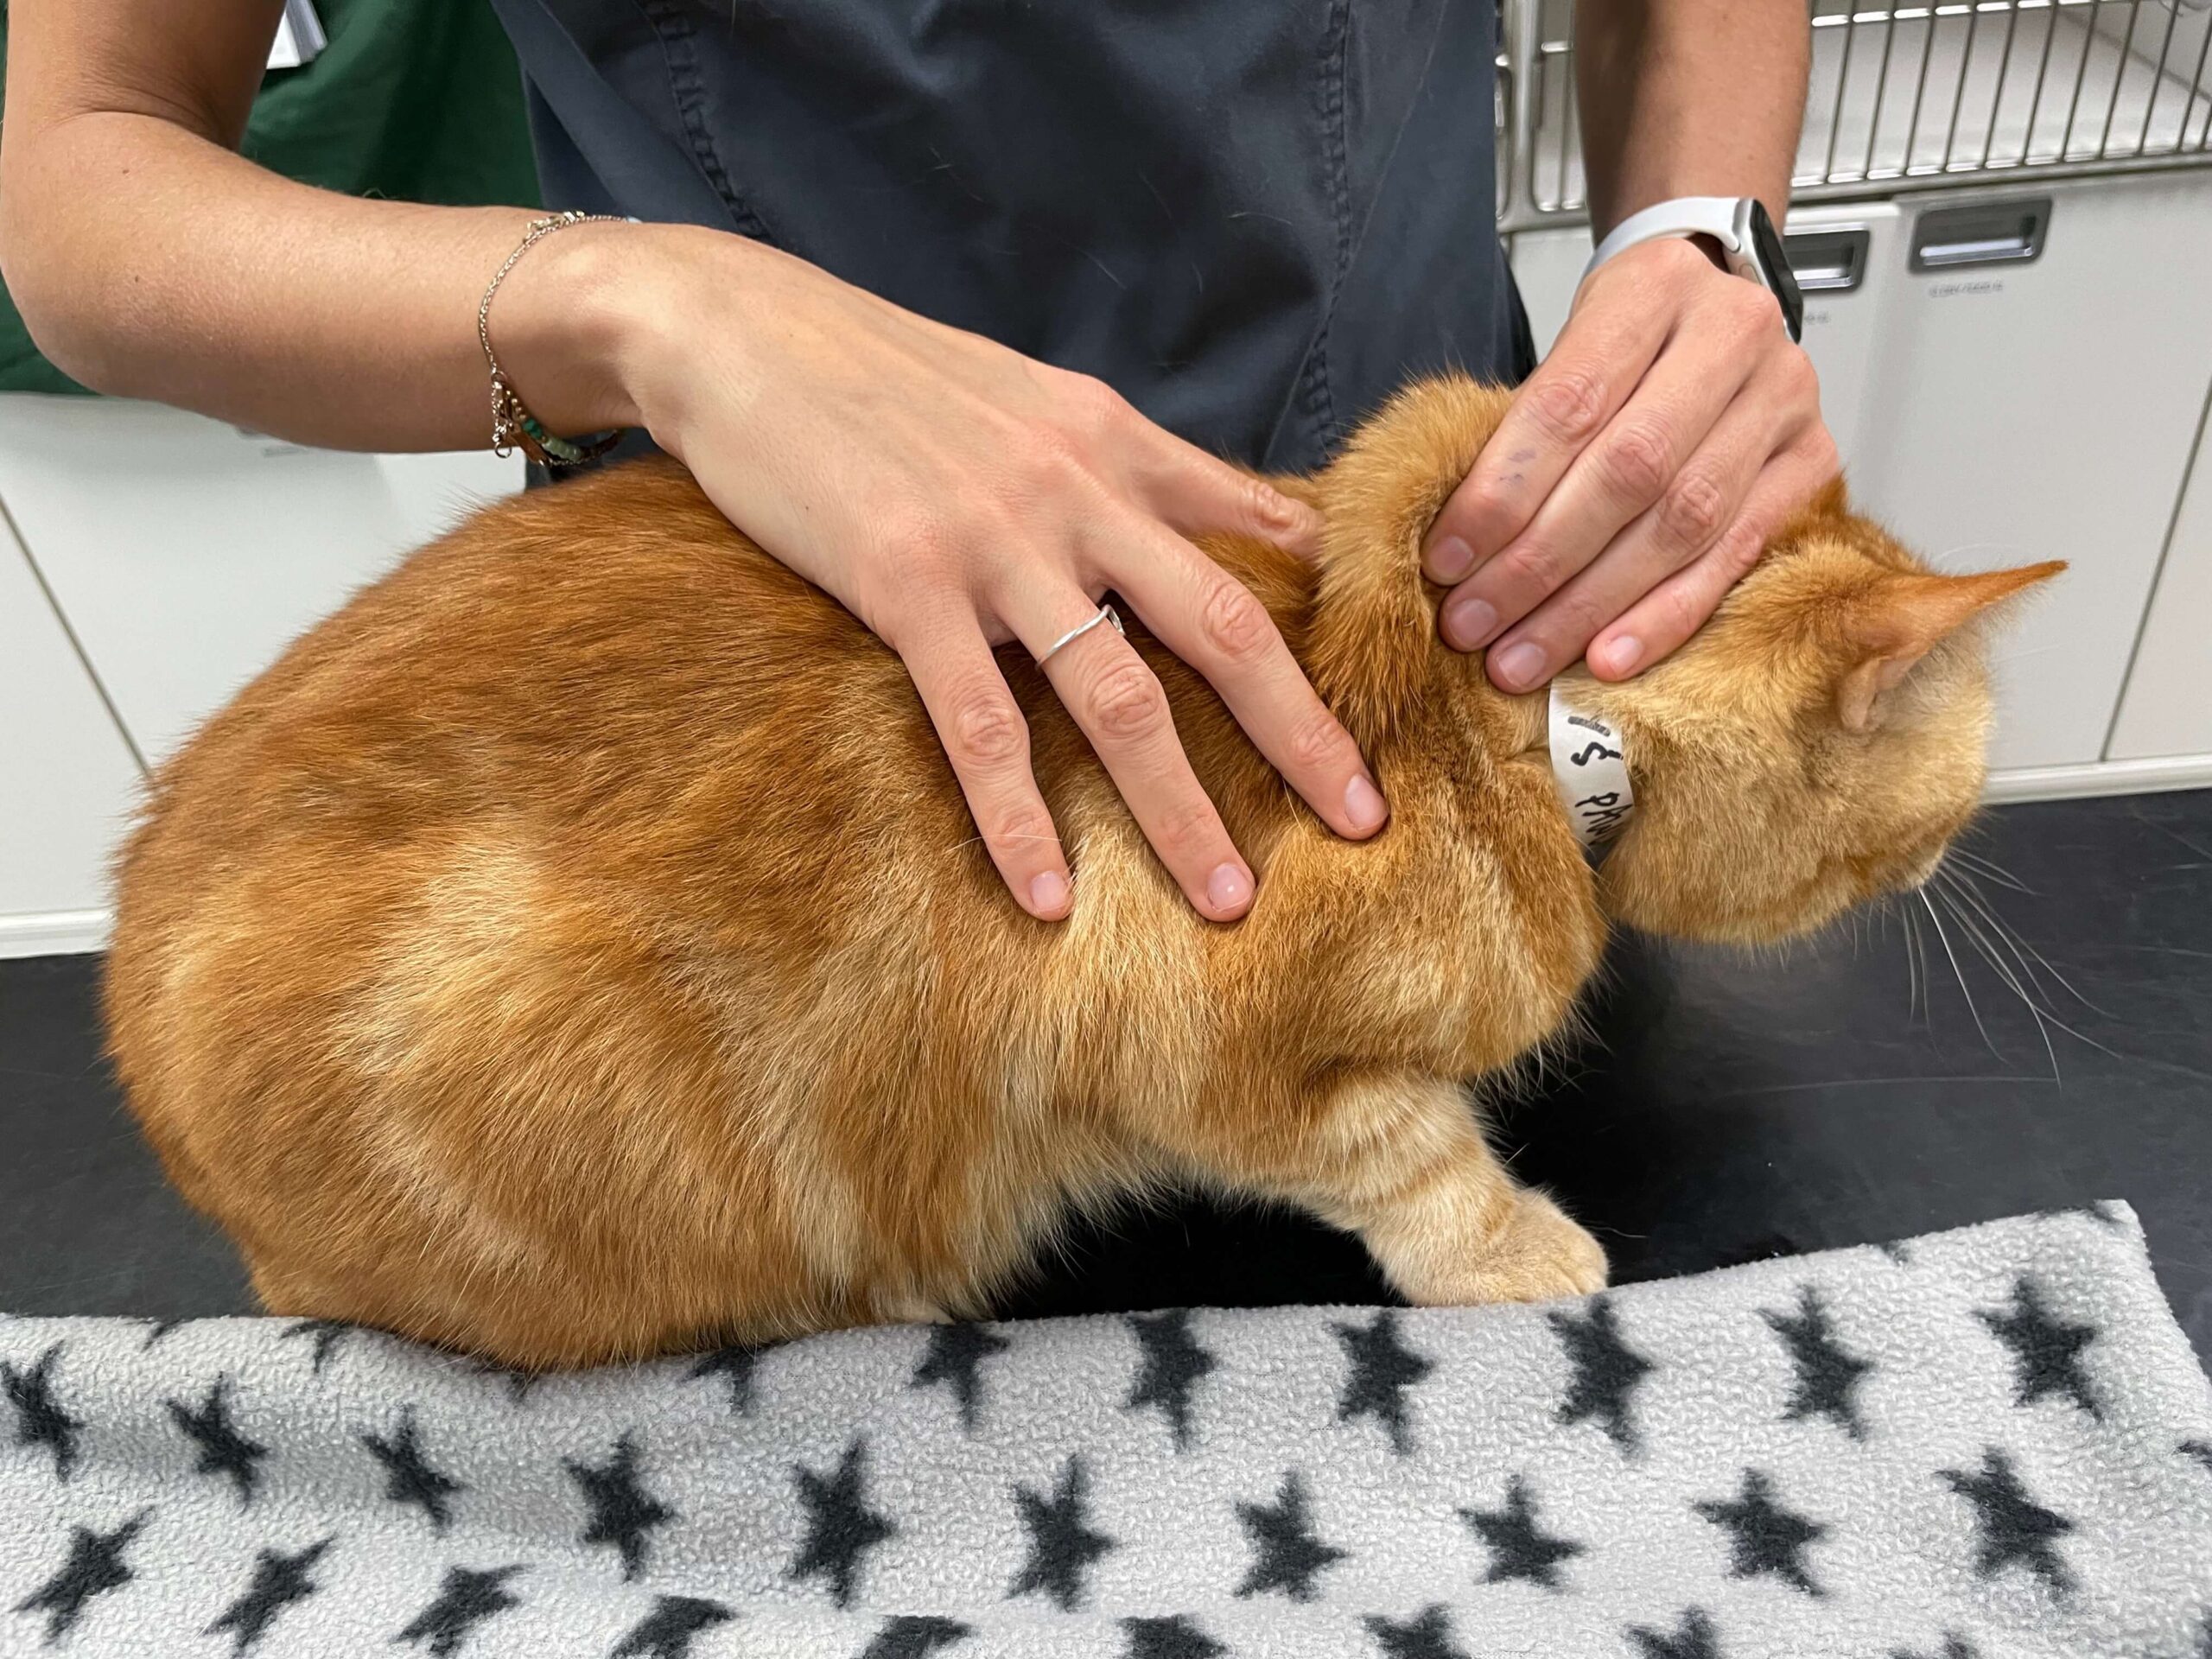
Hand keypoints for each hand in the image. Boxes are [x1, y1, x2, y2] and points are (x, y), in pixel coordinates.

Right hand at [597, 226, 1387, 922]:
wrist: (745, 332)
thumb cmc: (892, 373)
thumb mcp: (1036, 396)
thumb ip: (1132, 463)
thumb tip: (1228, 519)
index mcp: (1117, 440)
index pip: (1257, 537)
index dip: (1328, 621)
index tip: (1385, 697)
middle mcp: (1079, 491)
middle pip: (1222, 629)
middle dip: (1302, 733)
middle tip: (1363, 821)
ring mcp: (994, 544)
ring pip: (1116, 697)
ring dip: (1178, 808)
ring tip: (1227, 898)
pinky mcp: (905, 587)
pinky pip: (978, 726)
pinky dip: (1016, 821)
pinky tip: (1047, 896)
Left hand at [1421, 235, 1839, 690]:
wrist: (1719, 294)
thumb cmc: (1629, 331)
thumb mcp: (1567, 340)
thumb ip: (1525, 427)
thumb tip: (1457, 548)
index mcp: (1656, 287)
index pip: (1569, 405)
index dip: (1503, 494)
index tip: (1446, 560)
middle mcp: (1734, 334)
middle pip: (1630, 472)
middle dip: (1538, 564)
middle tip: (1473, 625)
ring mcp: (1786, 399)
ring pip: (1683, 523)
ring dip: (1591, 605)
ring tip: (1522, 657)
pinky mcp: (1814, 461)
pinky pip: (1736, 557)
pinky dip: (1665, 615)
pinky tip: (1607, 658)